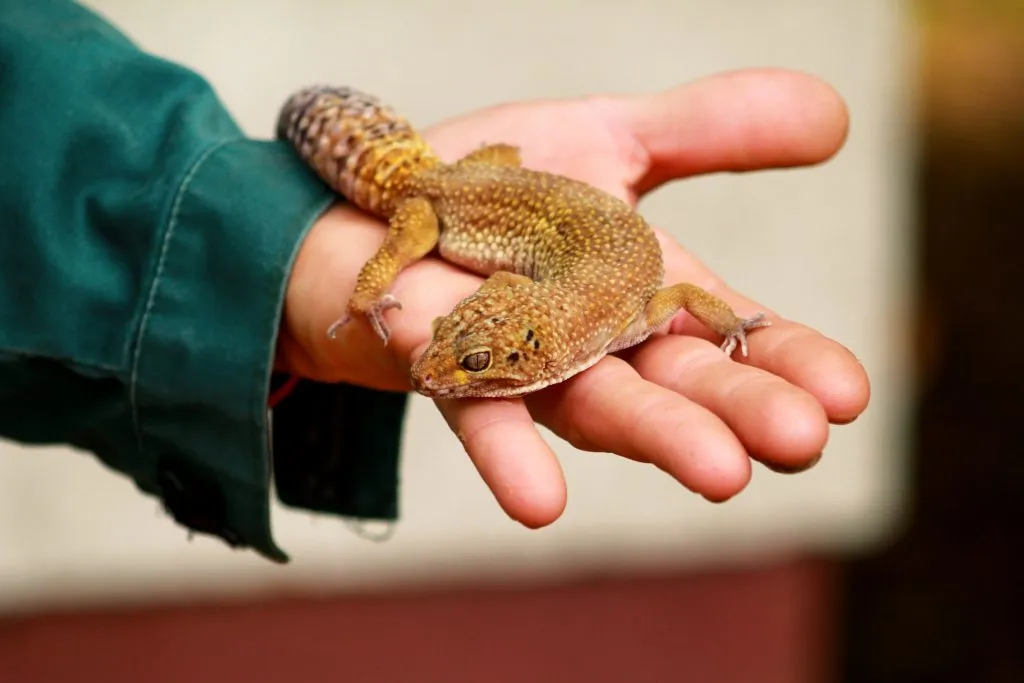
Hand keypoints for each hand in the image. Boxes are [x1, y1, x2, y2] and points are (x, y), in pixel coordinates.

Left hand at [276, 68, 868, 526]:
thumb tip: (836, 116)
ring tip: (722, 474)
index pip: (735, 335)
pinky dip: (510, 451)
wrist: (383, 197)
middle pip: (679, 382)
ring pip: (599, 406)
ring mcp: (527, 364)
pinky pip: (482, 411)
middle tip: (801, 440)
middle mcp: (599, 343)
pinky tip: (542, 502)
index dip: (790, 361)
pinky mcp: (451, 367)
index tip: (851, 394)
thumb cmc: (503, 181)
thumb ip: (709, 129)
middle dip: (739, 410)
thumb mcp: (612, 136)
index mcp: (648, 293)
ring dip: (656, 438)